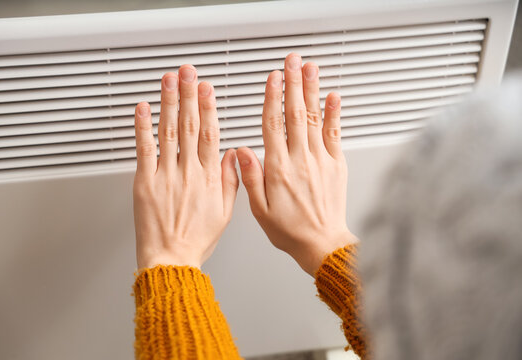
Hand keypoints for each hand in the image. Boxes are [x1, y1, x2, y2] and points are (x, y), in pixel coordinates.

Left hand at [133, 65, 238, 269]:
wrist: (171, 259)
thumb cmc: (195, 239)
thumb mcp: (225, 213)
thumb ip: (231, 181)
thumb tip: (234, 155)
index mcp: (209, 178)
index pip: (209, 134)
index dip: (208, 108)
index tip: (207, 89)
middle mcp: (188, 172)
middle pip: (189, 126)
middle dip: (188, 95)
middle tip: (188, 72)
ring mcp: (165, 175)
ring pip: (168, 132)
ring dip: (168, 103)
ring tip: (168, 80)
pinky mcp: (145, 183)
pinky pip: (144, 150)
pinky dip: (143, 128)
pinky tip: (143, 109)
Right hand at [236, 53, 357, 275]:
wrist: (323, 244)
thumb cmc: (291, 230)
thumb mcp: (260, 210)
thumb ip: (250, 178)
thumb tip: (241, 152)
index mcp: (278, 169)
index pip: (273, 125)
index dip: (272, 98)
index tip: (272, 79)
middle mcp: (300, 160)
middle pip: (295, 113)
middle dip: (293, 84)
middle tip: (292, 61)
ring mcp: (321, 160)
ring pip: (314, 118)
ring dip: (311, 90)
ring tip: (309, 68)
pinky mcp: (336, 165)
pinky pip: (335, 134)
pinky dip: (334, 113)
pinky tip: (333, 97)